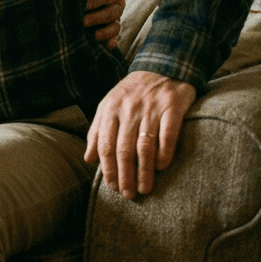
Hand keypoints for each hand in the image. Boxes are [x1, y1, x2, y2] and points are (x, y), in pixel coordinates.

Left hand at [84, 70, 195, 199]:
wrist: (162, 66)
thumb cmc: (132, 93)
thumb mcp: (109, 107)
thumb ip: (98, 132)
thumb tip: (88, 159)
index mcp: (110, 110)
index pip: (105, 145)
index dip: (108, 169)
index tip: (112, 187)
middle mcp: (128, 109)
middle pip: (124, 149)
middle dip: (125, 175)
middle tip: (129, 195)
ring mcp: (151, 108)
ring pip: (144, 146)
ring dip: (144, 171)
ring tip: (145, 188)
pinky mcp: (172, 107)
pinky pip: (167, 134)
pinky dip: (164, 152)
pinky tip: (162, 167)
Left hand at [85, 0, 125, 49]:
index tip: (82, 3)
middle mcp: (117, 2)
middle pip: (113, 11)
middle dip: (97, 16)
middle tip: (80, 20)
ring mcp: (115, 16)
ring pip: (114, 25)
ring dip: (104, 31)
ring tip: (92, 35)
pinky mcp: (110, 28)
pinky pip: (115, 36)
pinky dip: (111, 41)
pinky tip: (107, 46)